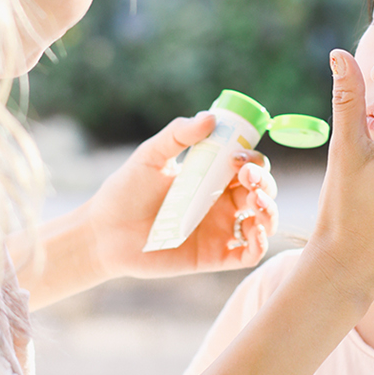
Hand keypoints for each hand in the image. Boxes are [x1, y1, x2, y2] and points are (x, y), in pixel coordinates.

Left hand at [85, 113, 277, 281]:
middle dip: (265, 184)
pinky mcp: (213, 257)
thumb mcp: (150, 156)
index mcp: (210, 177)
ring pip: (263, 222)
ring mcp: (219, 230)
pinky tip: (253, 231)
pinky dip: (260, 244)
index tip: (237, 158)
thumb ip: (178, 134)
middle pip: (262, 192)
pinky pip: (248, 254)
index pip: (248, 166)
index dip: (253, 160)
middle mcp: (220, 203)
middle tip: (247, 179)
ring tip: (255, 202)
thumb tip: (210, 117)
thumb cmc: (124, 191)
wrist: (103, 232)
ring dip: (270, 211)